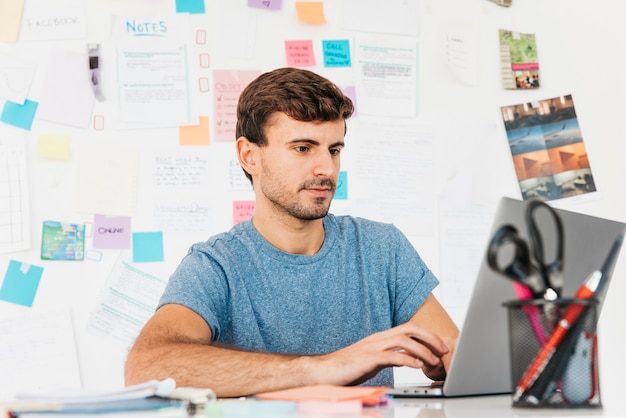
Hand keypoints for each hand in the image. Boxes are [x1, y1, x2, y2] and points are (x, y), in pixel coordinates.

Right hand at [308, 322, 449, 385]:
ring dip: (423, 350)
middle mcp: (378, 339)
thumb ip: (389, 357)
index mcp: (380, 338)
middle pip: (409, 328)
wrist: (323, 372)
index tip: (440, 346)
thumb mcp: (373, 361)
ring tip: (434, 362)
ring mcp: (372, 347)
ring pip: (403, 340)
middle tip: (444, 350)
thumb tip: (406, 359)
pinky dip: (407, 359)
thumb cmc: (346, 369)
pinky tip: (417, 366)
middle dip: (430, 338)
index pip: (408, 328)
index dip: (427, 335)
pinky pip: (391, 356)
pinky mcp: (367, 359)